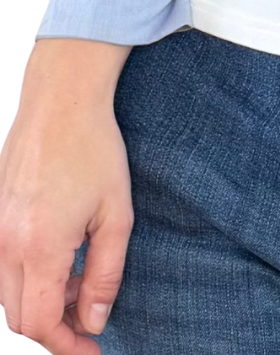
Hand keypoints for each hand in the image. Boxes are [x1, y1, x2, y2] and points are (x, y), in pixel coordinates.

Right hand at [0, 38, 133, 353]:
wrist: (61, 101)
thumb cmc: (93, 149)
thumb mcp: (115, 214)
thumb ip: (105, 273)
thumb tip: (94, 320)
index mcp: (38, 247)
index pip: (40, 323)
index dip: (66, 345)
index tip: (91, 349)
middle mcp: (4, 244)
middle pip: (19, 315)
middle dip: (54, 326)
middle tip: (89, 317)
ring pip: (7, 294)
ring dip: (41, 301)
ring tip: (81, 280)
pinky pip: (2, 267)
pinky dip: (28, 277)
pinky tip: (62, 257)